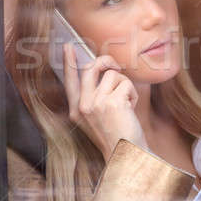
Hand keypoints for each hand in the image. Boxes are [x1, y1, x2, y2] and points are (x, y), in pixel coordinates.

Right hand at [63, 43, 147, 161]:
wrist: (126, 153)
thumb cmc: (117, 135)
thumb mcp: (99, 117)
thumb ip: (95, 98)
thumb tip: (103, 72)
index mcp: (77, 110)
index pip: (70, 81)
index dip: (69, 62)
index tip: (68, 47)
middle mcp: (83, 106)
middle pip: (90, 68)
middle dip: (105, 61)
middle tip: (115, 65)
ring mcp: (96, 104)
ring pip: (112, 75)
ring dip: (125, 86)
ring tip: (126, 104)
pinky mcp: (112, 102)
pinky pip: (126, 84)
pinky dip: (133, 94)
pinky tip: (131, 109)